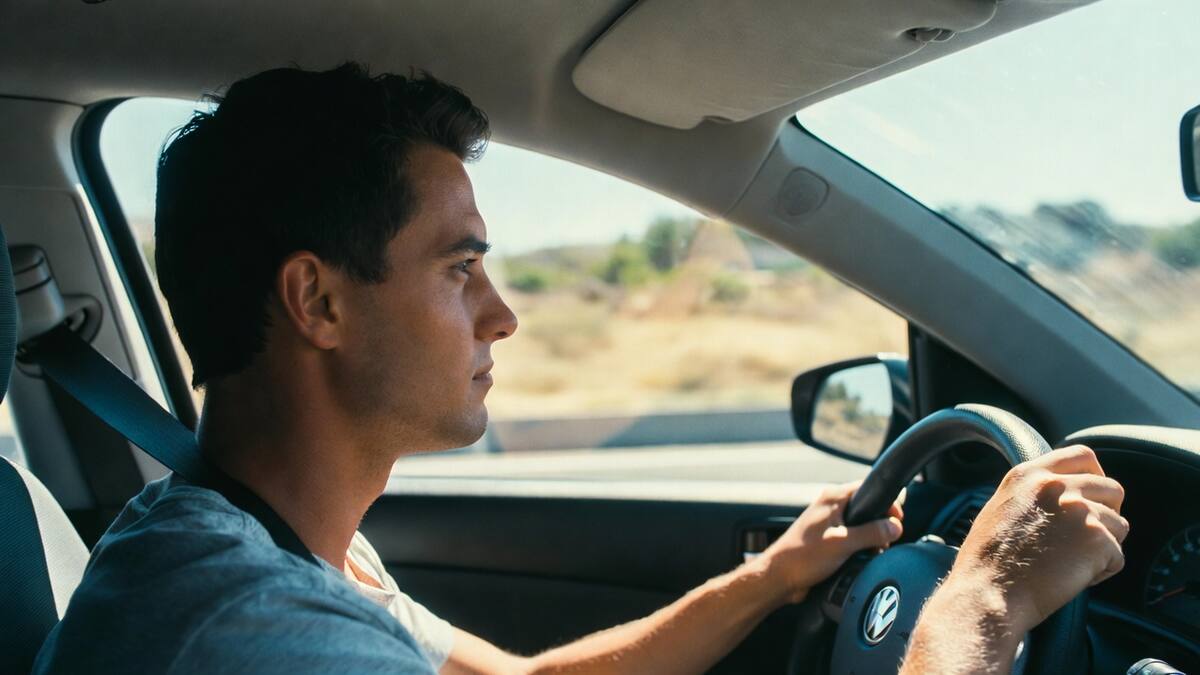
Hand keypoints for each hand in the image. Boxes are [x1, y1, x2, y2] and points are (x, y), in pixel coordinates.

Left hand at [760, 480, 903, 603]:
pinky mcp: (827, 539)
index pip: (868, 488)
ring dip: (870, 539)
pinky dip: (860, 547)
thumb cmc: (802, 557)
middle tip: (884, 541)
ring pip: (860, 525)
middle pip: (867, 508)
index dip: (887, 502)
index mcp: (832, 499)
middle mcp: (830, 507)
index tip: (898, 519)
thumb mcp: (843, 543)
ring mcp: (828, 523)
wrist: (779, 578)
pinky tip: (861, 559)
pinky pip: (851, 538)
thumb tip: (895, 527)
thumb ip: (871, 533)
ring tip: (873, 552)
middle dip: (880, 525)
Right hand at [949, 445, 1128, 633]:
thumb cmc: (988, 561)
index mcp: (1029, 474)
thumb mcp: (1002, 506)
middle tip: (1083, 538)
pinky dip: (1101, 572)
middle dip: (1106, 514)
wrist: (989, 591)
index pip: (1082, 455)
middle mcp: (1056, 485)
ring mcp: (1079, 510)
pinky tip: (1072, 577)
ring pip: (1119, 525)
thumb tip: (1063, 495)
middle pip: (1111, 488)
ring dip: (1102, 546)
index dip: (1094, 476)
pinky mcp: (1097, 538)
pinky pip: (1117, 556)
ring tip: (1070, 562)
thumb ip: (1033, 492)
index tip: (1092, 494)